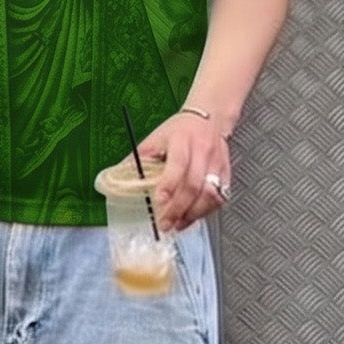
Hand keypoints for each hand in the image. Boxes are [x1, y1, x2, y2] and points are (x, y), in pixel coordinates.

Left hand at [138, 111, 232, 231]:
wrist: (210, 118)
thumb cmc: (179, 130)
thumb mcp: (155, 138)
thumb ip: (138, 159)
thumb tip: (116, 179)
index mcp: (183, 140)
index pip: (178, 164)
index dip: (169, 185)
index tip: (158, 201)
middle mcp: (204, 151)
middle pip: (194, 184)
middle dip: (178, 208)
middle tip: (165, 224)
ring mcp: (218, 163)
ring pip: (211, 194)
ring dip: (193, 214)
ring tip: (177, 225)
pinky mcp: (227, 173)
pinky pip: (220, 197)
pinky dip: (205, 212)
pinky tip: (191, 218)